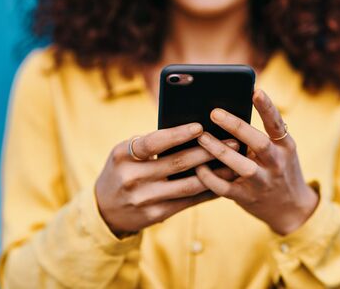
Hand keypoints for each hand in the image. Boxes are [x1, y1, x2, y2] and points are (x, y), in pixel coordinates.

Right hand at [95, 123, 237, 235]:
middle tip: (232, 141)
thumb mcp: (124, 153)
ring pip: (188, 184)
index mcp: (123, 156)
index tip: (200, 126)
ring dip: (215, 173)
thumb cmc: (121, 170)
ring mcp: (144, 199)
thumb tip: (191, 132)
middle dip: (208, 151)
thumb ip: (149, 143)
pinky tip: (222, 181)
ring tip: (234, 162)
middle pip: (177, 163)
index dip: (177, 134)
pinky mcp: (156, 214)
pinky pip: (188, 201)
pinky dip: (207, 191)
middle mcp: (132, 178)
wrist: (105, 209)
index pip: (153, 142)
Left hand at [195, 89, 318, 235]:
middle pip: (258, 142)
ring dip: (219, 150)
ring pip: (241, 166)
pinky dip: (210, 177)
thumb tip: (229, 111)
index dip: (267, 107)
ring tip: (201, 136)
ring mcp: (262, 182)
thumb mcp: (280, 150)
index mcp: (284, 146)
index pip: (277, 124)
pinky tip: (197, 167)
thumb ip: (261, 134)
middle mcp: (276, 163)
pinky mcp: (247, 197)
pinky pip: (225, 188)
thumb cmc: (278, 169)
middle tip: (214, 112)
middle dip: (236, 126)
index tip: (256, 91)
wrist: (291, 208)